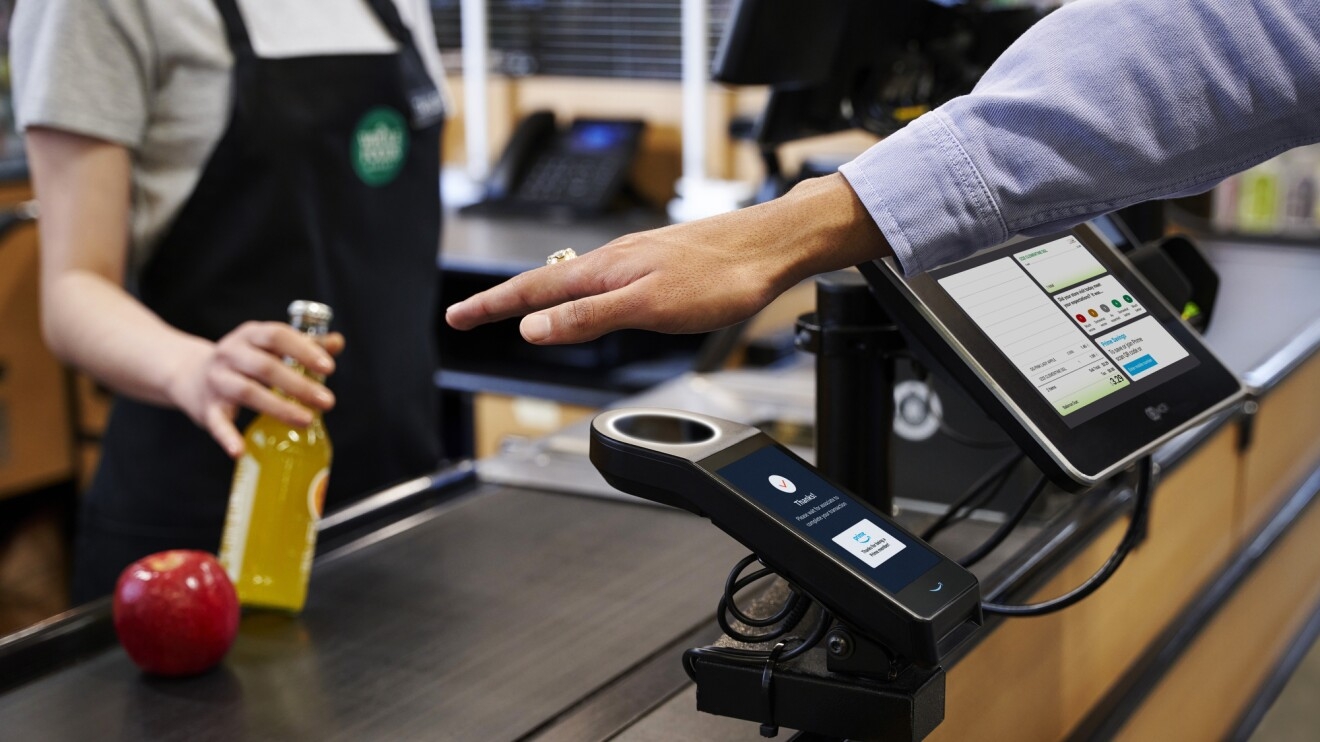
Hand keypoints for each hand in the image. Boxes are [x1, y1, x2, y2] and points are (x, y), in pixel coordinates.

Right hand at [169, 322, 345, 457]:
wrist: (188, 374)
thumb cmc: (243, 360)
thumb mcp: (268, 346)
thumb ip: (303, 344)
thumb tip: (337, 342)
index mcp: (250, 335)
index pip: (277, 336)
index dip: (303, 350)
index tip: (329, 367)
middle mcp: (230, 354)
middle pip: (265, 367)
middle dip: (299, 385)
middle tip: (327, 402)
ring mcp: (217, 380)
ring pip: (247, 392)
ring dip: (278, 407)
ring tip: (307, 421)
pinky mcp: (206, 408)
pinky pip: (217, 423)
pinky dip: (227, 437)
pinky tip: (240, 451)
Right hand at [445, 174, 891, 343]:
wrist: (771, 247)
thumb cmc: (721, 276)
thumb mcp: (648, 308)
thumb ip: (589, 319)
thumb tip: (534, 330)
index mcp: (604, 270)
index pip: (532, 291)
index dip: (491, 307)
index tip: (455, 318)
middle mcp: (614, 260)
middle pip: (544, 283)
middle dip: (503, 301)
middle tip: (469, 315)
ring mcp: (635, 260)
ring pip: (572, 281)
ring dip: (537, 297)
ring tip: (513, 310)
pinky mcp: (657, 264)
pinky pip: (600, 281)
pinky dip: (575, 294)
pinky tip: (587, 301)